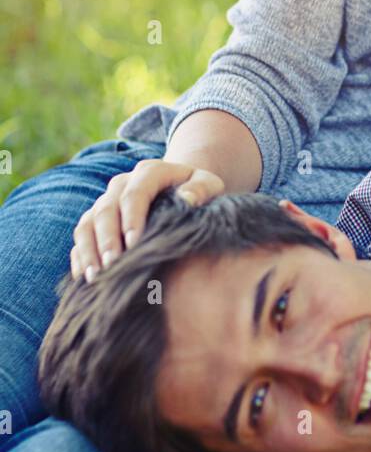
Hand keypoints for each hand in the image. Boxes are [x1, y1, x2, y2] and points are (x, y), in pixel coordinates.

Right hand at [70, 159, 224, 281]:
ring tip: (96, 277)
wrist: (181, 188)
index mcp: (149, 172)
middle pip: (105, 210)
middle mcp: (121, 184)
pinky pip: (81, 236)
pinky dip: (80, 256)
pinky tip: (84, 279)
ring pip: (88, 223)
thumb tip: (187, 199)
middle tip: (113, 266)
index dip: (131, 217)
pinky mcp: (96, 220)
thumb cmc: (198, 191)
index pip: (134, 193)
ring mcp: (106, 201)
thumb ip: (201, 189)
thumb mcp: (209, 184)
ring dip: (89, 250)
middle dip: (107, 239)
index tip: (134, 243)